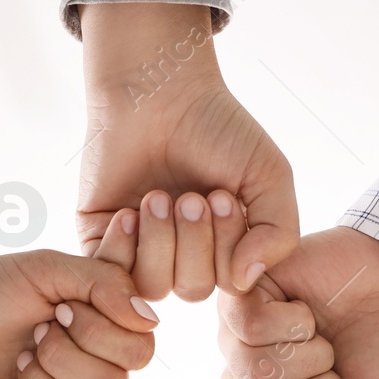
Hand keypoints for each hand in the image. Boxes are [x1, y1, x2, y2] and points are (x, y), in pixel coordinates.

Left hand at [0, 249, 157, 378]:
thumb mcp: (44, 268)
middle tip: (34, 335)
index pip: (141, 344)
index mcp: (108, 323)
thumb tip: (149, 316)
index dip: (100, 331)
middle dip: (64, 356)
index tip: (60, 308)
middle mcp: (100, 364)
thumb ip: (103, 280)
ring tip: (18, 362)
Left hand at [77, 3, 297, 293]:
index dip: (228, 249)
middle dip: (195, 242)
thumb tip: (245, 280)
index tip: (223, 196)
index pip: (230, 284)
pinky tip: (129, 210)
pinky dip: (122, 246)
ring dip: (160, 241)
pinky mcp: (101, 238)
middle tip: (191, 196)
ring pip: (153, 285)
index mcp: (225, 247)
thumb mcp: (269, 176)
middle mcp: (183, 255)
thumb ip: (278, 234)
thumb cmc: (217, 128)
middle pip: (192, 290)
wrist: (158, 89)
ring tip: (158, 197)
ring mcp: (140, 249)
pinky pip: (110, 274)